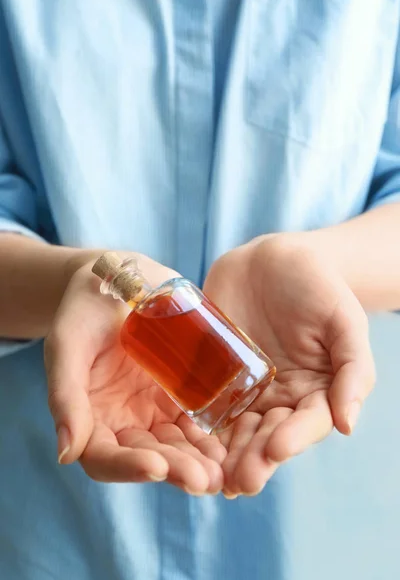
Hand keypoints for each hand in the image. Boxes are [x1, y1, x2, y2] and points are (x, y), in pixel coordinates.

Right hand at [45, 254, 224, 494]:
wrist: (118, 278)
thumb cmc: (84, 311)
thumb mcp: (68, 345)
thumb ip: (65, 394)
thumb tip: (65, 454)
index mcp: (91, 417)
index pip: (104, 457)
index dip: (128, 468)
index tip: (157, 467)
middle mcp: (124, 421)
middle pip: (149, 457)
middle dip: (175, 469)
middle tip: (203, 478)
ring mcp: (155, 409)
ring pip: (178, 445)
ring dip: (199, 461)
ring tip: (222, 470)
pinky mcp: (182, 393)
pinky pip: (198, 420)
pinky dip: (213, 435)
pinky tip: (232, 442)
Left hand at [203, 235, 374, 496]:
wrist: (273, 258)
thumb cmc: (317, 286)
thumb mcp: (344, 321)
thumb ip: (353, 369)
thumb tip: (348, 424)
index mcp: (313, 392)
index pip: (306, 424)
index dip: (293, 439)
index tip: (276, 450)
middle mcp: (277, 398)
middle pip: (266, 436)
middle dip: (254, 458)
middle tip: (239, 480)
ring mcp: (242, 389)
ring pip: (232, 430)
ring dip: (221, 455)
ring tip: (209, 476)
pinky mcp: (212, 374)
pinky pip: (202, 403)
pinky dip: (193, 426)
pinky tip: (180, 441)